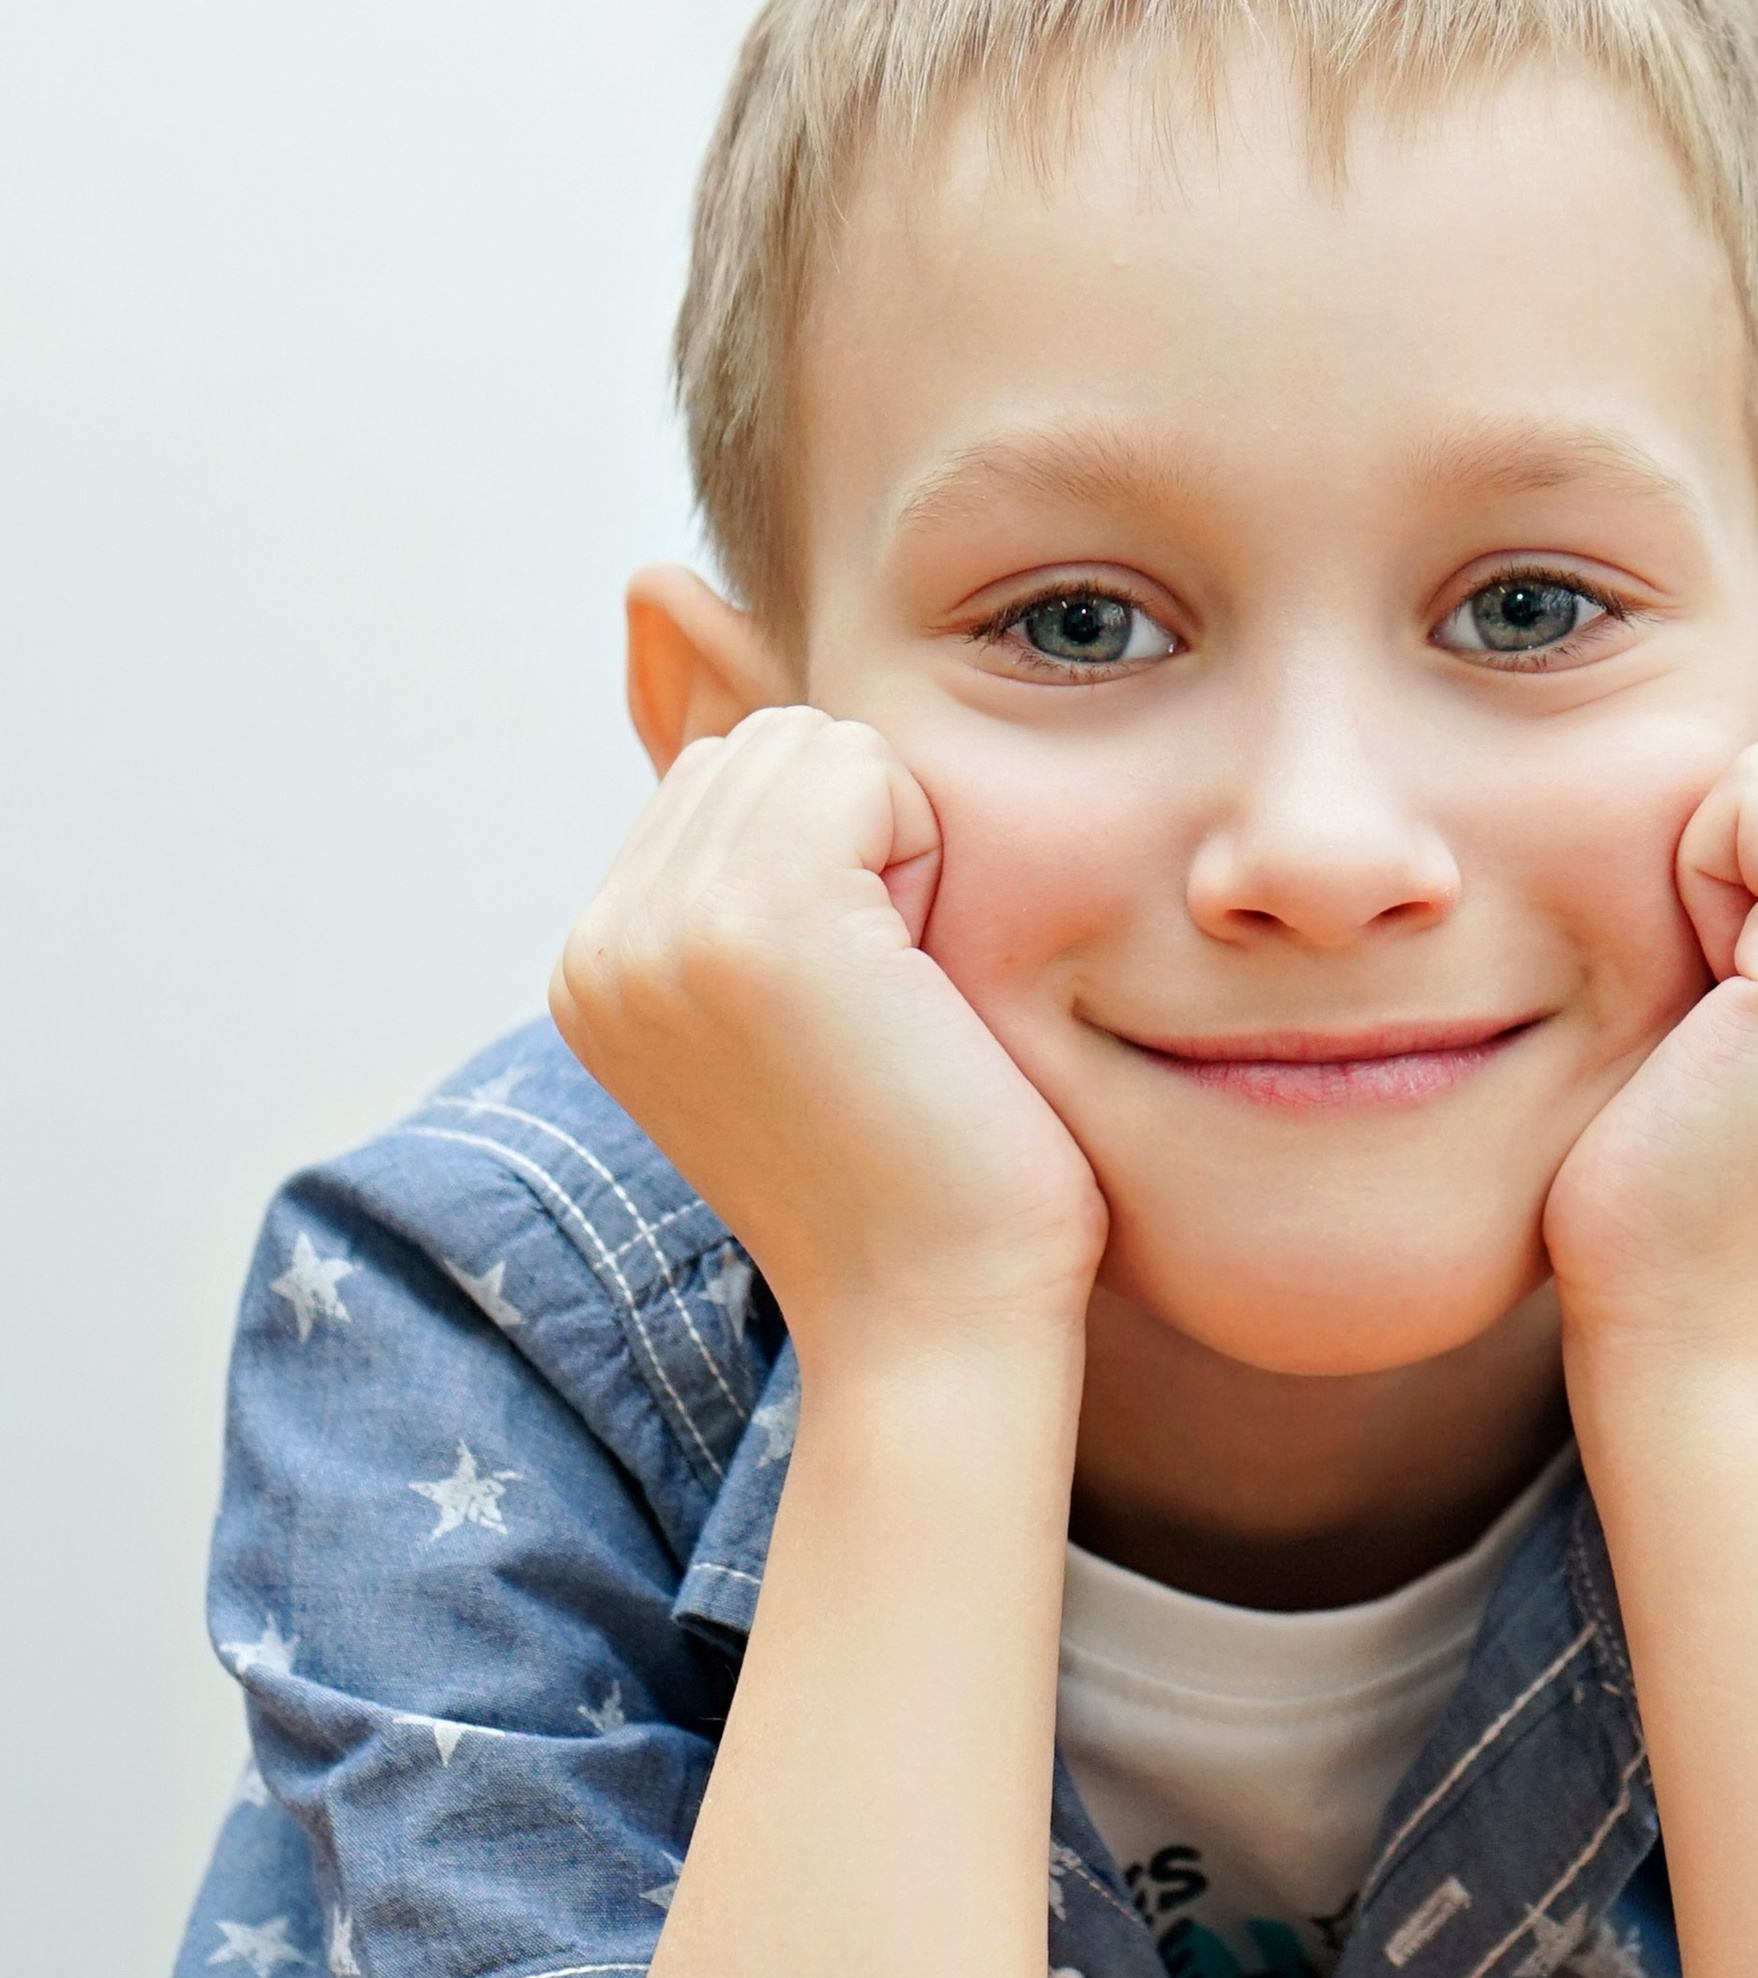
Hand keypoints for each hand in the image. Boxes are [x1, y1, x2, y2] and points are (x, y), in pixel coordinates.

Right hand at [551, 707, 1106, 1354]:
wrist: (941, 1321)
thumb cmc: (920, 1178)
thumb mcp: (793, 1010)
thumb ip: (751, 878)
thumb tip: (710, 656)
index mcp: (596, 966)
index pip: (730, 777)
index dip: (839, 864)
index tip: (852, 1016)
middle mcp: (600, 944)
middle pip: (771, 744)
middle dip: (864, 842)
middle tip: (886, 1009)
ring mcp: (662, 929)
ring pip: (818, 746)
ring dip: (899, 850)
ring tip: (897, 1001)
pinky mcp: (756, 921)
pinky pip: (869, 767)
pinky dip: (931, 855)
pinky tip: (918, 989)